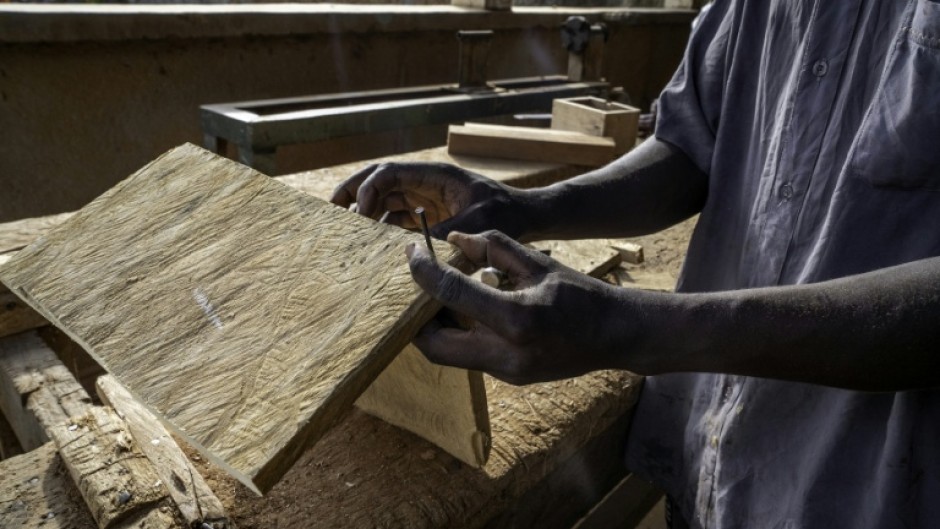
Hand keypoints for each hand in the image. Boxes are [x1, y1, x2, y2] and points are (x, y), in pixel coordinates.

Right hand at [331, 162, 533, 239]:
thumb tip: (413, 254)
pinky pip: (397, 219)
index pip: (389, 174)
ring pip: (385, 201)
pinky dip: (382, 230)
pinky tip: (371, 247)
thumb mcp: (475, 225)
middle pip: (378, 182)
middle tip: (330, 212)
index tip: (359, 215)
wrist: (529, 218)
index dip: (367, 190)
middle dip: (352, 194)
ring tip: (346, 234)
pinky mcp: (430, 217)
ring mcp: (426, 199)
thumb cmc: (508, 215)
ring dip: (365, 215)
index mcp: (435, 176)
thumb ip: (443, 237)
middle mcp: (426, 184)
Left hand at [406, 230, 651, 383]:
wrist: (616, 336)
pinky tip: (467, 311)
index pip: (451, 293)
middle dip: (416, 318)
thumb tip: (454, 239)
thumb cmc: (581, 295)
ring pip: (448, 354)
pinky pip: (469, 357)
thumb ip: (493, 249)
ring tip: (441, 297)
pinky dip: (460, 333)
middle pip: (434, 345)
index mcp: (516, 318)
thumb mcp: (538, 263)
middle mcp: (506, 353)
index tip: (412, 253)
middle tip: (416, 289)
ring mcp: (507, 372)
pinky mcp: (509, 377)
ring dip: (437, 326)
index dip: (424, 271)